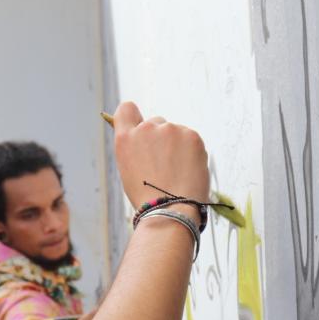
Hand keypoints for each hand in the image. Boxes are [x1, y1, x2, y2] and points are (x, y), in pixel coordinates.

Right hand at [109, 102, 208, 219]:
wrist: (171, 210)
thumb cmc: (149, 197)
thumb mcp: (130, 169)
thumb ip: (137, 148)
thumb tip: (148, 141)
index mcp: (126, 138)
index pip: (126, 109)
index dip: (134, 118)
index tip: (140, 129)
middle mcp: (147, 128)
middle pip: (156, 123)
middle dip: (161, 138)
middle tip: (165, 165)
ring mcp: (170, 130)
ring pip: (176, 132)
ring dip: (178, 146)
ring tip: (177, 172)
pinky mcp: (192, 135)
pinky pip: (191, 139)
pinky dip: (192, 152)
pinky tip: (188, 170)